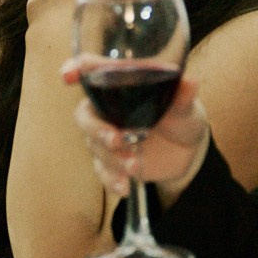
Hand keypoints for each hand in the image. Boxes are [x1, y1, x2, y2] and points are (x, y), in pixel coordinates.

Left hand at [26, 0, 106, 39]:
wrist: (64, 40)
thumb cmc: (92, 28)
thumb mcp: (111, 15)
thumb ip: (107, 5)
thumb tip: (107, 12)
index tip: (91, 1)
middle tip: (76, 10)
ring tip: (62, 20)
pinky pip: (40, 1)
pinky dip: (43, 9)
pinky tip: (49, 23)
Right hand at [67, 66, 209, 196]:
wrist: (187, 149)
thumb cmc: (181, 115)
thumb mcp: (185, 106)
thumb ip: (183, 96)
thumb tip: (190, 82)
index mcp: (119, 86)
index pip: (92, 70)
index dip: (76, 70)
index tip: (67, 75)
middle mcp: (106, 110)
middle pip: (84, 116)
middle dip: (96, 130)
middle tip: (116, 140)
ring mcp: (106, 137)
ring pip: (95, 147)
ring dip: (112, 158)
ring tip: (135, 166)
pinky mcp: (111, 162)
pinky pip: (102, 172)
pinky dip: (111, 180)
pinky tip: (124, 187)